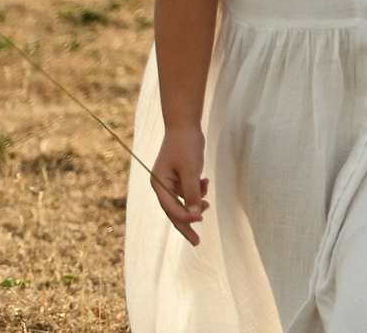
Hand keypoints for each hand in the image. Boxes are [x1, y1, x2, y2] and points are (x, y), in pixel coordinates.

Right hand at [150, 125, 209, 245]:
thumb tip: (195, 215)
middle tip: (197, 242)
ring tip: (208, 204)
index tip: (199, 220)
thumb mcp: (191, 169)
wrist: (185, 124)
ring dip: (195, 204)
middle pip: (173, 211)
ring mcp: (170, 182)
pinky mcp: (179, 177)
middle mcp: (162, 185)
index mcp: (159, 184)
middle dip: (186, 225)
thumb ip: (192, 192)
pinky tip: (205, 183)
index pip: (170, 208)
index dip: (184, 217)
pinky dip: (197, 192)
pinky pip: (187, 192)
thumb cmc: (186, 145)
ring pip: (183, 201)